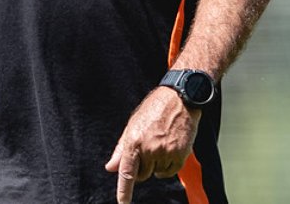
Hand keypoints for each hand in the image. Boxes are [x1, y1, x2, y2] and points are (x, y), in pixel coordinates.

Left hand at [104, 86, 200, 202]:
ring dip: (157, 164)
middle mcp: (149, 149)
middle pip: (141, 175)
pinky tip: (170, 148)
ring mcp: (165, 152)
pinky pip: (170, 171)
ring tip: (160, 142)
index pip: (127, 172)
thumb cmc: (154, 110)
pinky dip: (168, 165)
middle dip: (142, 168)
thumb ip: (121, 149)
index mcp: (134, 141)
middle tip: (147, 149)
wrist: (179, 99)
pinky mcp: (180, 155)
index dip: (124, 191)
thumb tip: (110, 168)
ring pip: (157, 173)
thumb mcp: (132, 126)